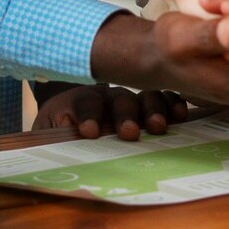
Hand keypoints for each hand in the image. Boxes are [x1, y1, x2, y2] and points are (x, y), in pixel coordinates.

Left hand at [34, 83, 188, 140]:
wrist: (68, 121)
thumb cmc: (59, 129)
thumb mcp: (47, 131)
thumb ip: (52, 130)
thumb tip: (64, 125)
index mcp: (80, 100)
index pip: (85, 102)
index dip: (88, 115)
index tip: (89, 131)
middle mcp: (109, 95)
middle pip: (121, 99)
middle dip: (126, 115)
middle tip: (130, 133)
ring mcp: (131, 99)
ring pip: (146, 96)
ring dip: (153, 110)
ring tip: (158, 126)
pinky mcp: (149, 107)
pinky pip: (164, 99)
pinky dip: (173, 104)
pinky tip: (181, 114)